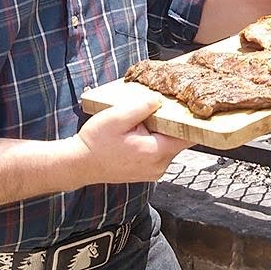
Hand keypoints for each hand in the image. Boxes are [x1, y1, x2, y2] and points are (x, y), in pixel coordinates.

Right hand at [73, 98, 193, 183]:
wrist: (79, 164)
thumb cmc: (95, 143)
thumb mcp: (117, 117)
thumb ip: (142, 107)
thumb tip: (160, 99)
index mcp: (156, 152)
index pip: (188, 136)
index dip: (191, 120)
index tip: (190, 107)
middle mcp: (159, 166)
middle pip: (179, 139)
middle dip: (171, 123)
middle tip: (159, 108)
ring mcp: (154, 171)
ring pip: (169, 145)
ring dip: (161, 132)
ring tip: (144, 121)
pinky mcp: (148, 171)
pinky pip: (159, 152)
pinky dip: (154, 140)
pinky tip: (139, 132)